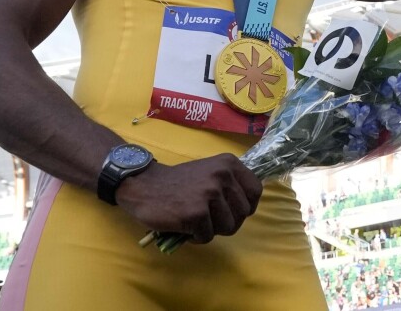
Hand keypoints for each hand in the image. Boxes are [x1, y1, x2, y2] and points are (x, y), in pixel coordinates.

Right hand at [116, 153, 262, 243]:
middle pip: (243, 214)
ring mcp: (210, 194)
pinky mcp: (196, 213)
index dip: (246, 206)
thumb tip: (248, 206)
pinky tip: (184, 225)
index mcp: (229, 164)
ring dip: (212, 230)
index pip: (256, 191)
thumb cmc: (178, 182)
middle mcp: (223, 176)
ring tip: (196, 220)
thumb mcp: (210, 171)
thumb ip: (230, 183)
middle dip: (227, 222)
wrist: (144, 185)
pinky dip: (196, 237)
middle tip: (208, 218)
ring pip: (228, 227)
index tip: (232, 210)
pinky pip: (207, 237)